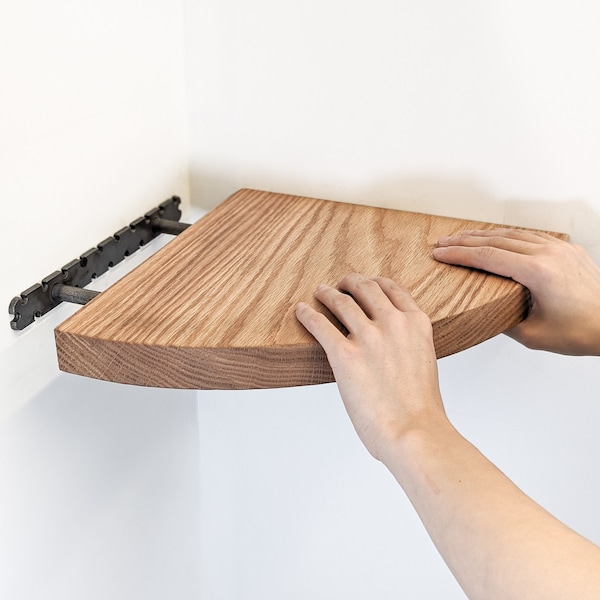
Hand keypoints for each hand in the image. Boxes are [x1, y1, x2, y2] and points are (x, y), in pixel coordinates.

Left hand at [296, 274, 445, 460]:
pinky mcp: (344, 354)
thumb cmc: (421, 411)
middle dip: (350, 283)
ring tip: (320, 292)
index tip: (367, 282)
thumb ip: (408, 347)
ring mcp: (368, 337)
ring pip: (341, 301)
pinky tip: (301, 311)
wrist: (414, 432)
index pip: (393, 290)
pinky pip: (319, 325)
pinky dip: (307, 314)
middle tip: (341, 285)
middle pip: (366, 288)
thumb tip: (392, 349)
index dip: (376, 282)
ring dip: (327, 293)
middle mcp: (393, 323)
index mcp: (416, 325)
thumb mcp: (424, 364)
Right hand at [433, 229, 599, 354]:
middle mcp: (548, 254)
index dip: (459, 254)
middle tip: (443, 243)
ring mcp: (559, 248)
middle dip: (464, 241)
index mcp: (538, 272)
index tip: (440, 253)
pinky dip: (507, 235)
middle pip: (495, 240)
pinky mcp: (567, 249)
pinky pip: (530, 235)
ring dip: (484, 235)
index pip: (487, 256)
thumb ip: (502, 320)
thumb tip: (484, 312)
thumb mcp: (533, 335)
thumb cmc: (583, 331)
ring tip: (462, 237)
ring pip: (512, 234)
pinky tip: (496, 238)